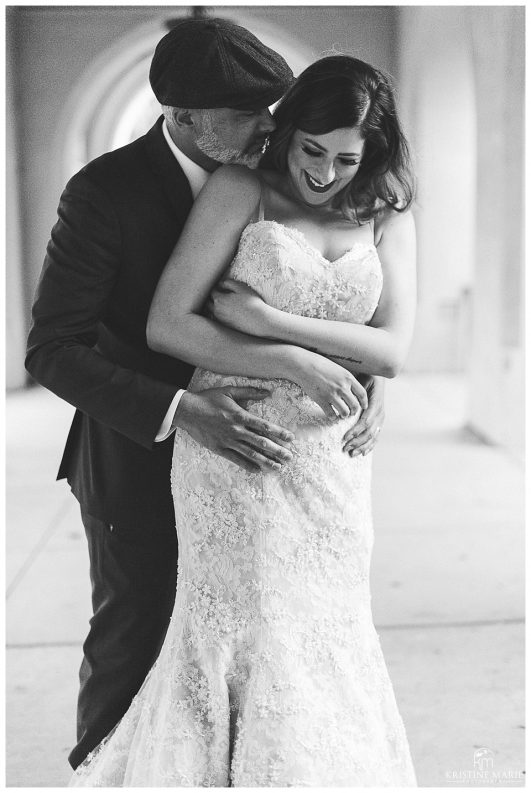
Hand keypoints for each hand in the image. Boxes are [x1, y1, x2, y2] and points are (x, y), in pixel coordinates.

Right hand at [173, 386, 294, 472]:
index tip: (290, 438)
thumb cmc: (208, 399)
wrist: (187, 411)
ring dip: (266, 461)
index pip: (264, 426)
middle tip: (290, 457)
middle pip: (261, 442)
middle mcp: (236, 430)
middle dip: (277, 450)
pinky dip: (247, 465)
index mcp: (240, 416)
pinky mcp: (219, 449)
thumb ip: (249, 392)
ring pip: (250, 453)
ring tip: (278, 467)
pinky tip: (258, 470)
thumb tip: (268, 392)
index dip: (279, 433)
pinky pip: (236, 459)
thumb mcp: (229, 391)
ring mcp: (228, 441)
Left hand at [207, 279, 271, 336]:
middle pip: (207, 302)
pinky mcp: (225, 326)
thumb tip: (221, 283)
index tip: (220, 286)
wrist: (260, 321)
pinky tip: (226, 312)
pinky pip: (217, 318)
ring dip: (213, 306)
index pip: (211, 291)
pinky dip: (218, 314)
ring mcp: (220, 319)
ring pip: (211, 311)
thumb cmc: (252, 303)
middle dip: (211, 297)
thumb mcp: (241, 288)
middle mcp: (217, 310)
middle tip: (218, 293)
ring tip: (221, 302)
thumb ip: (229, 283)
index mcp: (219, 299)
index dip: (216, 288)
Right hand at [293, 349, 367, 420]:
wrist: (304, 365)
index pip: (362, 393)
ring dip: (344, 415)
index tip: (364, 406)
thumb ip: (346, 379)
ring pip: (344, 412)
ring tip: (341, 414)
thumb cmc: (320, 364)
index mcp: (348, 378)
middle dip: (354, 411)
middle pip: (355, 406)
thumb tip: (352, 389)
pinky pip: (331, 414)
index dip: (364, 402)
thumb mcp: (338, 368)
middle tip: (351, 412)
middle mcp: (342, 387)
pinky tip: (331, 414)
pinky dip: (332, 416)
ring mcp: (332, 395)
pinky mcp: (321, 400)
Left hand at [342, 376, 384, 455]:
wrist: (377, 375)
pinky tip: (363, 453)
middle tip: (345, 447)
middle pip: (370, 432)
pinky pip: (375, 436)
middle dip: (357, 441)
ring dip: (362, 446)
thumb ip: (358, 389)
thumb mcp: (364, 378)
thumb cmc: (367, 376)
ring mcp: (381, 418)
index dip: (356, 430)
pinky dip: (369, 446)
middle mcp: (380, 412)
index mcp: (376, 403)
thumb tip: (349, 396)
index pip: (367, 421)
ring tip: (351, 453)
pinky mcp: (379, 422)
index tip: (345, 437)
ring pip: (373, 436)